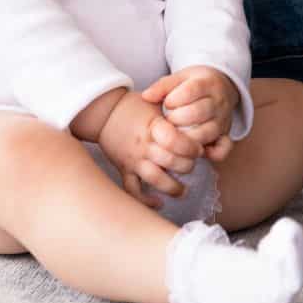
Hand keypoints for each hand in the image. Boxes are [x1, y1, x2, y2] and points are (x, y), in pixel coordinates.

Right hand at [94, 90, 202, 208]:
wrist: (104, 113)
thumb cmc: (134, 106)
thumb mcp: (156, 101)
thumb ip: (176, 109)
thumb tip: (198, 115)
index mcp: (153, 127)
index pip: (174, 140)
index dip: (191, 147)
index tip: (199, 149)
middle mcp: (144, 145)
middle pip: (170, 161)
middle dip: (186, 166)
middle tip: (191, 165)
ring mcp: (133, 160)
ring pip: (155, 178)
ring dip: (171, 187)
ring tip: (183, 191)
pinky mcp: (124, 170)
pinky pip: (133, 190)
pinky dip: (145, 200)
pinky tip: (158, 202)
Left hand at [144, 67, 240, 163]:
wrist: (222, 87)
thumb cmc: (195, 84)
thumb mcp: (181, 78)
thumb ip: (163, 86)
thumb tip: (146, 96)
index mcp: (208, 83)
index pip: (192, 90)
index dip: (174, 99)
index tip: (167, 103)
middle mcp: (219, 102)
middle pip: (198, 113)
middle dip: (176, 119)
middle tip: (169, 120)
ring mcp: (223, 120)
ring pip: (206, 133)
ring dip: (186, 137)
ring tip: (176, 133)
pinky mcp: (225, 136)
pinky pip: (222, 149)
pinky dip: (210, 154)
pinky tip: (195, 150)